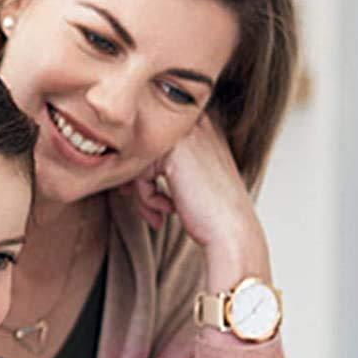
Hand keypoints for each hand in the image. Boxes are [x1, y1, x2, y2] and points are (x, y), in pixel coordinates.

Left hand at [119, 113, 269, 278]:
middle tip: (149, 208)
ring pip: (140, 160)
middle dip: (140, 182)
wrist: (231, 232)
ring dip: (143, 193)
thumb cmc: (211, 213)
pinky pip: (140, 170)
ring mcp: (187, 134)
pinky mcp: (175, 150)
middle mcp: (197, 125)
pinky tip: (167, 209)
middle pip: (145, 149)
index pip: (155, 142)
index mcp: (203, 128)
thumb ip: (163, 164)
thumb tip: (125, 165)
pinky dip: (146, 196)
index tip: (148, 196)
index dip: (147, 171)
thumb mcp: (188, 180)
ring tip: (157, 212)